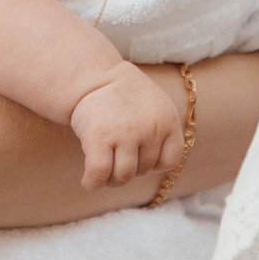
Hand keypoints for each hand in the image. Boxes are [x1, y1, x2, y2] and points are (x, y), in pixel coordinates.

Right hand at [68, 61, 183, 189]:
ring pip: (123, 177)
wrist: (96, 76)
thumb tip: (157, 168)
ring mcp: (125, 133)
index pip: (169, 161)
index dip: (154, 163)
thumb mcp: (156, 107)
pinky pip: (100, 174)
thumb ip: (163, 133)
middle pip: (142, 170)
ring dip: (111, 179)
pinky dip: (93, 183)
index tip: (139, 153)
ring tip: (103, 167)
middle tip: (115, 154)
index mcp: (168, 120)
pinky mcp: (99, 137)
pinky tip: (89, 182)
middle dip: (129, 168)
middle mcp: (150, 128)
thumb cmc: (125, 97)